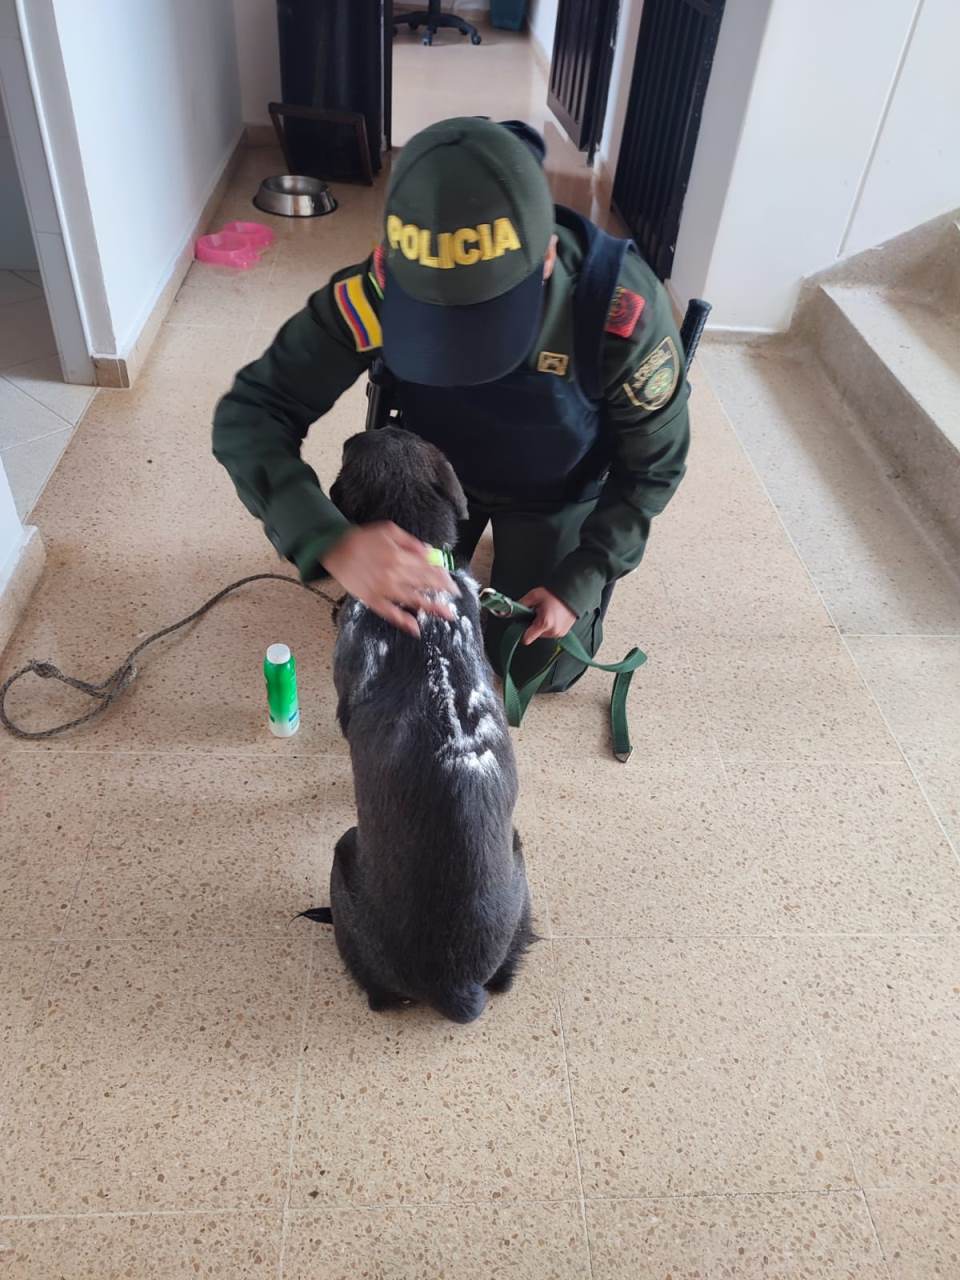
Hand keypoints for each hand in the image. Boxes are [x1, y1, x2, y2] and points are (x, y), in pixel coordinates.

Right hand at [322, 523, 457, 636]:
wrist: (335, 550)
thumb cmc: (362, 539)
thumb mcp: (388, 531)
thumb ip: (410, 542)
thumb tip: (428, 552)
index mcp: (399, 556)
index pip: (428, 568)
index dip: (442, 576)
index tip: (452, 582)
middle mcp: (394, 574)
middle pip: (424, 584)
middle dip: (442, 591)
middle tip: (456, 597)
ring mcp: (384, 589)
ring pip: (413, 600)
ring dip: (432, 607)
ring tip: (447, 615)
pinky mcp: (373, 600)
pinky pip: (390, 613)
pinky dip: (403, 621)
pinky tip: (416, 628)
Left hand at [519, 587, 576, 644]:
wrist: (573, 592)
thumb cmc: (555, 594)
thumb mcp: (534, 595)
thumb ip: (521, 604)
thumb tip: (510, 611)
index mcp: (544, 623)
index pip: (526, 639)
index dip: (521, 631)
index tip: (521, 624)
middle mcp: (552, 631)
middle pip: (534, 635)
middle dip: (532, 625)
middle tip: (537, 613)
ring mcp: (559, 633)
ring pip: (542, 634)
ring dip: (541, 626)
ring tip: (546, 613)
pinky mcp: (563, 633)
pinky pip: (550, 633)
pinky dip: (549, 626)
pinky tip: (552, 616)